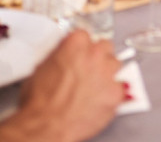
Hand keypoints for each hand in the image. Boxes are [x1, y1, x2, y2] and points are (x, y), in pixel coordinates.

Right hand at [0, 32, 122, 141]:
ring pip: (116, 65)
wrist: (46, 125)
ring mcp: (108, 73)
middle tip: (89, 69)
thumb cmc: (40, 101)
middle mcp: (95, 54)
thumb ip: (59, 55)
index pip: (86, 36)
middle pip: (105, 47)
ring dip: (108, 73)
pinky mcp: (116, 93)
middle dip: (99, 56)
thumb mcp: (42, 67)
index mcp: (76, 43)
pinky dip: (112, 93)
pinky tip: (100, 99)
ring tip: (95, 85)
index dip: (82, 47)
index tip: (80, 54)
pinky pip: (121, 89)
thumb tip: (64, 56)